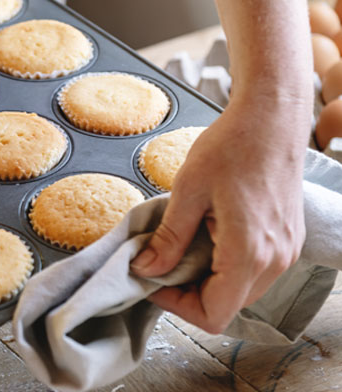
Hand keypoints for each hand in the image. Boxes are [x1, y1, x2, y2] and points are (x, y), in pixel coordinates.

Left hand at [130, 95, 306, 333]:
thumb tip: (145, 269)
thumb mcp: (188, 191)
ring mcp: (285, 251)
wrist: (271, 117)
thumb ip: (169, 238)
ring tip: (181, 246)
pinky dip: (226, 266)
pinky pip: (254, 271)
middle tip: (160, 261)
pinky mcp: (287, 239)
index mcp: (249, 253)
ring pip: (241, 291)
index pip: (213, 314)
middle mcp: (275, 260)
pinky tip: (206, 236)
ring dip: (207, 279)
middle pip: (226, 307)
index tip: (152, 279)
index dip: (176, 305)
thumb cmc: (232, 146)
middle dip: (188, 292)